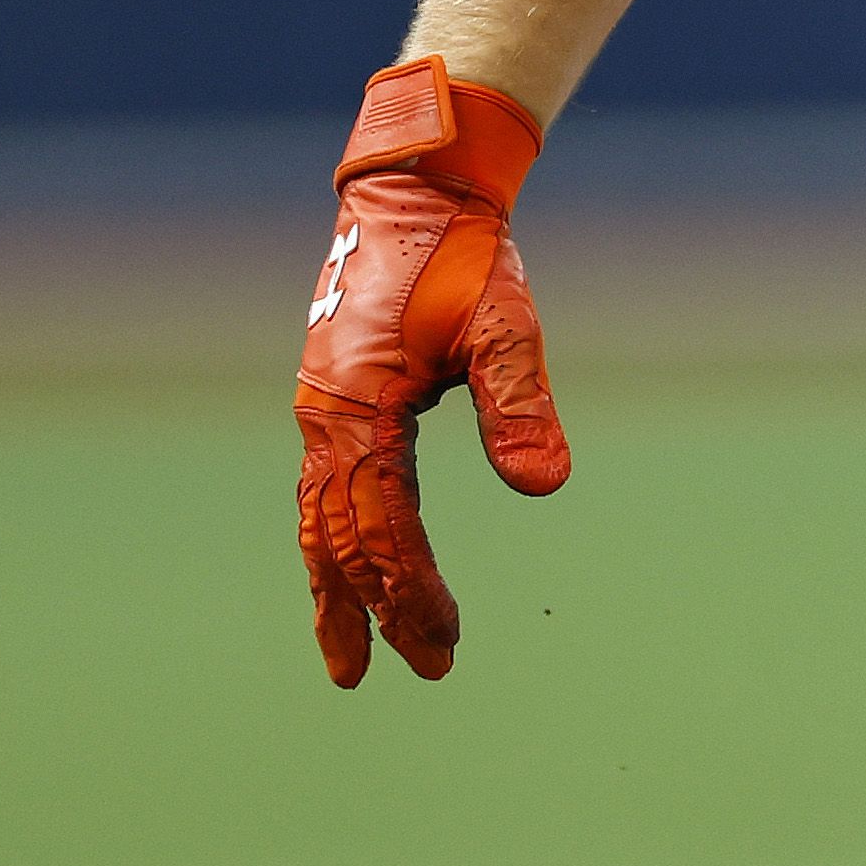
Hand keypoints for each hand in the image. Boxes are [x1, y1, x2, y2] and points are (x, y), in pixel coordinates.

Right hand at [294, 59, 567, 683]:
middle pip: (343, 539)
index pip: (384, 526)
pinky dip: (334, 542)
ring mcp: (319, 411)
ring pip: (321, 523)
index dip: (412, 590)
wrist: (415, 195)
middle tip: (423, 669)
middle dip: (379, 608)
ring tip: (353, 661)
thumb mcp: (505, 328)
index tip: (442, 642)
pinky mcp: (331, 401)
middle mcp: (324, 418)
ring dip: (340, 591)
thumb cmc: (465, 258)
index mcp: (358, 408)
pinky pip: (325, 491)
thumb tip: (546, 488)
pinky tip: (350, 575)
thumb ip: (520, 407)